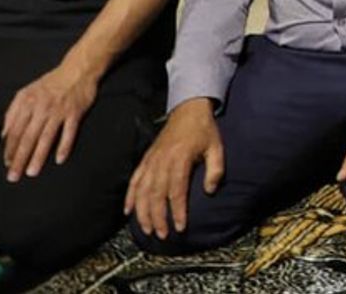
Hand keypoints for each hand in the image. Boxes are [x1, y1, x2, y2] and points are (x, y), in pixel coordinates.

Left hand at [1, 59, 98, 181]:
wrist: (78, 69)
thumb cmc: (50, 83)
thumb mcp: (26, 92)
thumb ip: (12, 112)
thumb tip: (3, 134)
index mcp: (27, 103)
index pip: (15, 131)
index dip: (10, 149)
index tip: (7, 164)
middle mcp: (42, 108)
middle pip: (28, 137)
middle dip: (20, 158)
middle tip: (14, 176)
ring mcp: (59, 111)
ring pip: (46, 138)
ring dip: (39, 156)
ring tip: (32, 172)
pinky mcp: (75, 112)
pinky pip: (69, 132)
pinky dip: (64, 146)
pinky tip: (59, 159)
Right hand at [124, 100, 222, 239]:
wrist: (189, 109)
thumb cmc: (204, 130)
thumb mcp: (217, 147)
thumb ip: (215, 170)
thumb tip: (210, 191)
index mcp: (180, 159)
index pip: (176, 191)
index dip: (177, 211)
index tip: (180, 227)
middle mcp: (162, 161)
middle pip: (156, 195)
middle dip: (158, 217)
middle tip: (162, 235)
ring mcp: (151, 161)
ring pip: (142, 191)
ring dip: (143, 212)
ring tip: (147, 229)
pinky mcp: (145, 159)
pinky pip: (134, 180)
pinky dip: (130, 196)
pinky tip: (128, 211)